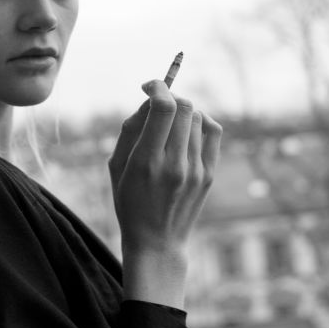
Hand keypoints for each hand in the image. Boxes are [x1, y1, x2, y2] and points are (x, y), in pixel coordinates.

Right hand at [108, 81, 221, 301]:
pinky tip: (188, 129)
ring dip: (182, 111)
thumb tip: (148, 101)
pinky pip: (212, 130)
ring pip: (197, 117)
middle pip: (184, 107)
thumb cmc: (130, 202)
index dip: (157, 87)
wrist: (157, 242)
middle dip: (169, 97)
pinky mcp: (209, 174)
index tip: (148, 86)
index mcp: (146, 161)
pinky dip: (200, 121)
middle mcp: (175, 163)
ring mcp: (196, 169)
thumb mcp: (116, 167)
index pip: (163, 107)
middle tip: (157, 106)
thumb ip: (130, 130)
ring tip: (168, 125)